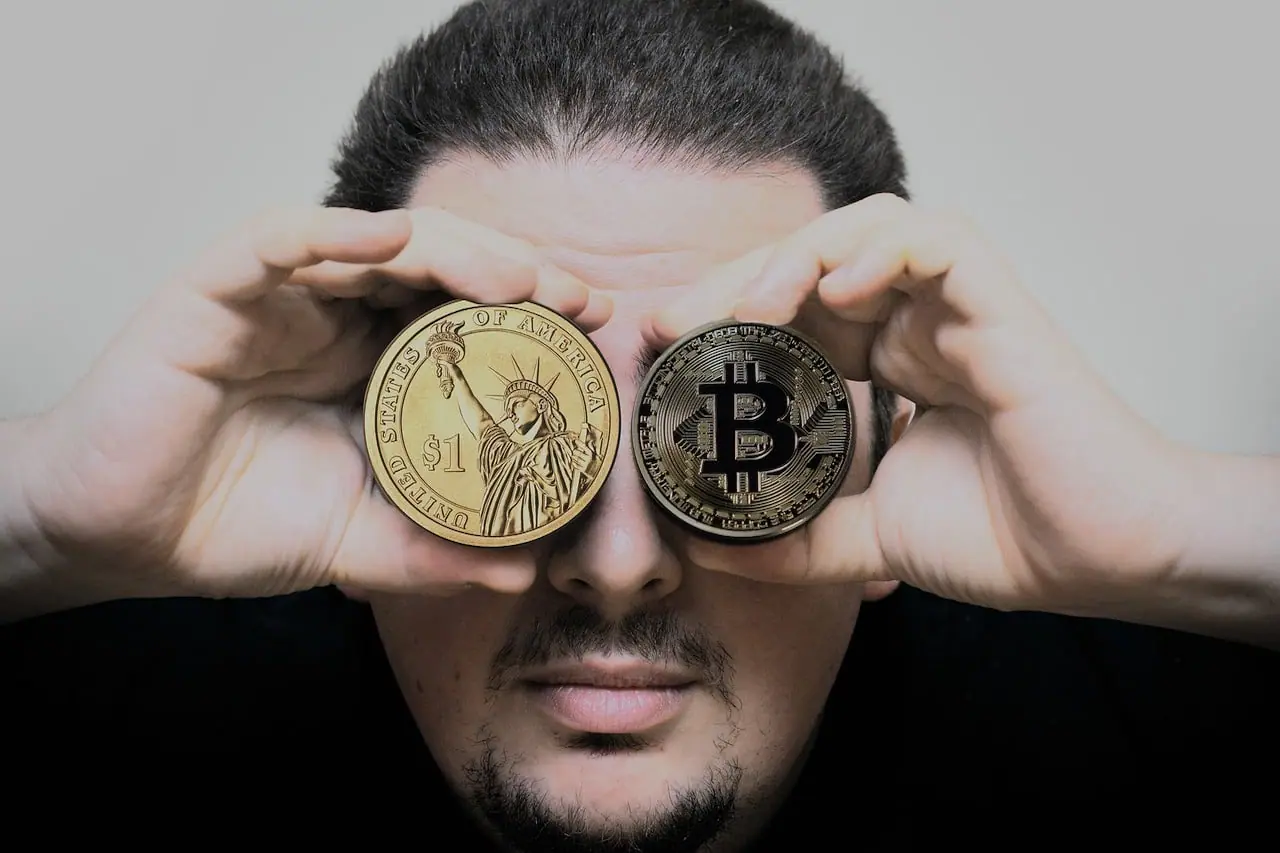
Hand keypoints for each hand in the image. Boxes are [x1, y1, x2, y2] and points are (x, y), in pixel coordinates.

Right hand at [17, 205, 610, 608]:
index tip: (593, 328)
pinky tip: (387, 242)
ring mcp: (278, 299)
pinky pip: (275, 243)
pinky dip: (330, 235)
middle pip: (437, 267)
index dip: (532, 314)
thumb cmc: (231, 524)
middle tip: (577, 297)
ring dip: (451, 249)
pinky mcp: (213, 293)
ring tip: (515, 279)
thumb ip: (432, 553)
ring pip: (373, 243)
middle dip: (513, 274)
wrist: (122, 539)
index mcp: (374, 365)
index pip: (465, 315)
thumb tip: (519, 572)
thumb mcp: (355, 543)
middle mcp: (335, 319)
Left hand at [571, 426, 597, 474]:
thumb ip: (592, 448)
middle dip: (575, 451)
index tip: (575, 440)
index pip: (585, 447)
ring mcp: (586, 465)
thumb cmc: (596, 462)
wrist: (598, 473)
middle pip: (579, 454)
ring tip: (573, 456)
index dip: (580, 443)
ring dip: (573, 457)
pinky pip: (576, 466)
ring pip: (577, 460)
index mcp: (592, 455)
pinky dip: (573, 463)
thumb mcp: (596, 455)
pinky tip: (573, 462)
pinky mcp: (583, 470)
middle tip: (574, 451)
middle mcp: (589, 460)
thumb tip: (590, 442)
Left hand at [645, 194, 1192, 614]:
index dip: (724, 312)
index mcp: (887, 362)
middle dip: (737, 280)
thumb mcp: (867, 540)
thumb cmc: (1004, 538)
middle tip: (676, 322)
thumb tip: (711, 548)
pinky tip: (836, 288)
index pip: (791, 308)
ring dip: (797, 255)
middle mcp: (916, 324)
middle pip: (811, 260)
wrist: (1094, 560)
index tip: (665, 344)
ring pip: (867, 230)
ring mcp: (957, 309)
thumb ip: (794, 539)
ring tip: (748, 307)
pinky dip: (882, 250)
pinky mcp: (999, 305)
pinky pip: (937, 241)